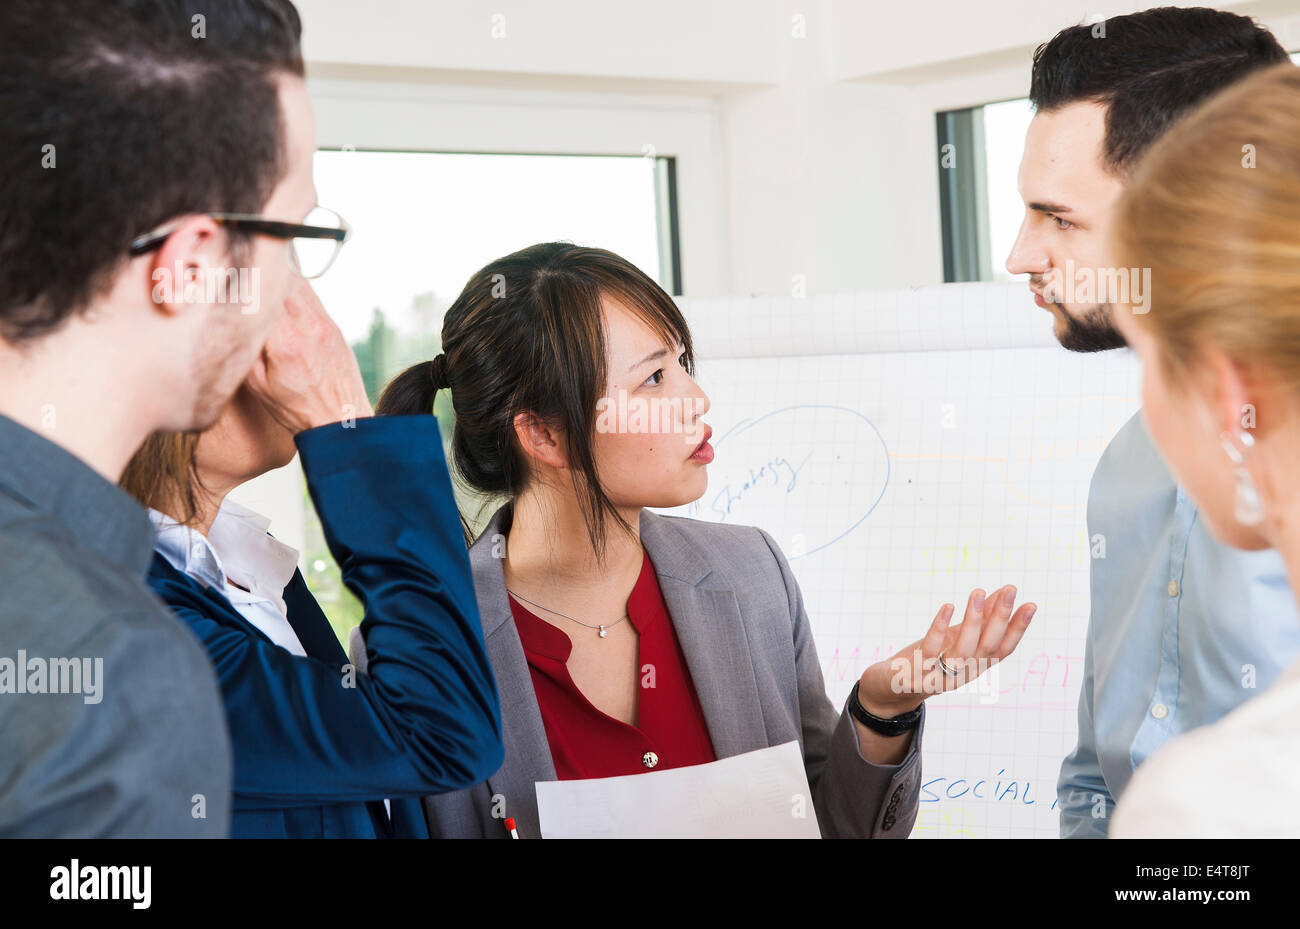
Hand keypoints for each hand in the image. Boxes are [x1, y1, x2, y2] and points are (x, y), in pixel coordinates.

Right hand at [244, 275, 373, 433]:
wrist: (343, 421)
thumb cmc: (298, 409)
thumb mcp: (258, 385)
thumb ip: (244, 349)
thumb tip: (230, 318)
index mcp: (285, 343)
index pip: (258, 295)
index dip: (239, 283)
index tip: (224, 279)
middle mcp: (308, 327)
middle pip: (279, 279)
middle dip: (257, 275)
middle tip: (237, 274)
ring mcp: (324, 324)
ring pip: (297, 282)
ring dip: (275, 278)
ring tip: (257, 282)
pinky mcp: (333, 325)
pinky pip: (310, 295)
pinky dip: (292, 289)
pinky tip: (280, 297)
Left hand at [856, 585, 1035, 715]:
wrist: (889, 689)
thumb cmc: (927, 659)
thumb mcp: (955, 638)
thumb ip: (978, 620)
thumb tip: (1002, 593)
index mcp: (975, 667)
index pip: (1003, 649)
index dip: (1018, 629)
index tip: (1031, 604)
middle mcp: (962, 675)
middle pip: (986, 648)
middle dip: (1000, 618)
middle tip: (1010, 590)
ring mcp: (940, 678)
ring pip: (962, 650)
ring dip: (972, 620)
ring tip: (977, 592)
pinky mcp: (915, 675)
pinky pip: (930, 650)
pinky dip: (939, 628)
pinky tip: (947, 606)